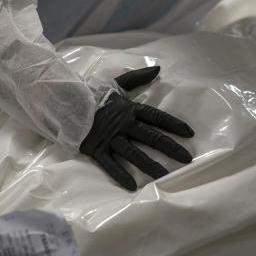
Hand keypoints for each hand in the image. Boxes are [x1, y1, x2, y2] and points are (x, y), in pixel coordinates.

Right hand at [80, 66, 193, 189]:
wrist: (65, 102)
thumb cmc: (93, 95)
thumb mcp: (116, 84)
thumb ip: (137, 78)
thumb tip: (157, 68)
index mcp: (129, 109)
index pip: (156, 116)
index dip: (173, 124)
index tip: (189, 133)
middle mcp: (123, 124)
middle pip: (150, 137)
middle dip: (169, 147)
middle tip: (187, 159)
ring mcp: (110, 138)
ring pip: (134, 154)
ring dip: (150, 166)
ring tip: (165, 177)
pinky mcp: (96, 150)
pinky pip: (110, 165)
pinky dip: (121, 175)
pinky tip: (133, 186)